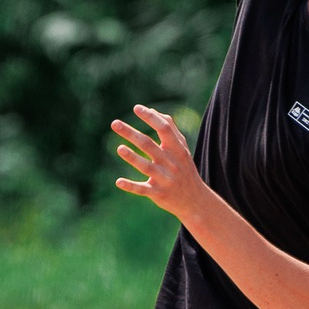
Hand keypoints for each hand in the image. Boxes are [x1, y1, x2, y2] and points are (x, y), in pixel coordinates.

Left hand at [111, 104, 206, 219]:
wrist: (194, 200)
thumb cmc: (184, 169)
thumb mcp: (181, 148)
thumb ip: (170, 128)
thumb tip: (152, 110)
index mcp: (177, 149)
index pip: (164, 129)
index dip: (150, 117)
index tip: (136, 108)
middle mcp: (170, 162)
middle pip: (148, 145)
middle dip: (131, 133)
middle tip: (114, 123)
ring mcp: (164, 179)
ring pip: (146, 166)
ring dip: (132, 157)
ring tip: (119, 148)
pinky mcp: (157, 193)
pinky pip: (142, 189)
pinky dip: (131, 186)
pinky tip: (118, 181)